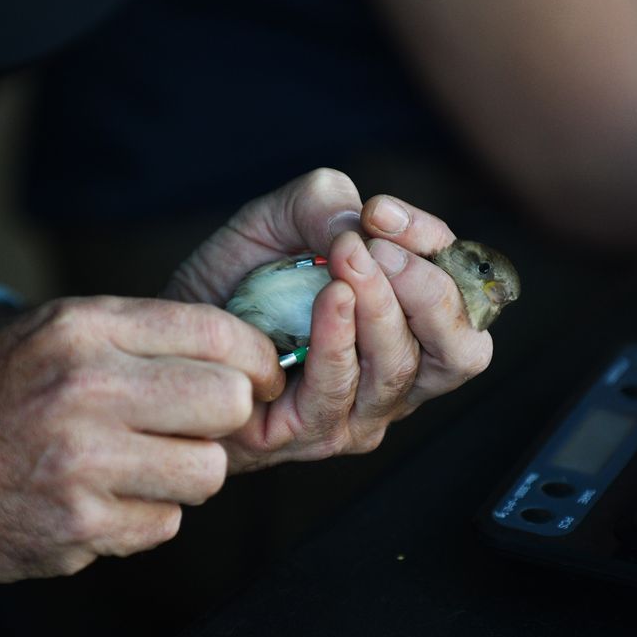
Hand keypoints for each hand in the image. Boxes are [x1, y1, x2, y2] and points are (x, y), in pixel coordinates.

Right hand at [0, 296, 283, 584]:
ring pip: (208, 472)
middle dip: (224, 419)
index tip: (258, 378)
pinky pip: (165, 525)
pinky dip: (144, 518)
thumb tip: (234, 352)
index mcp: (81, 327)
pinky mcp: (78, 527)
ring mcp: (82, 462)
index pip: (219, 332)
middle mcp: (86, 388)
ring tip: (139, 466)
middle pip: (229, 402)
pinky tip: (100, 501)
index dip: (257, 359)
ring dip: (185, 474)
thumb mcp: (44, 335)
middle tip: (195, 427)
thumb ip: (132, 337)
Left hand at [163, 168, 492, 471]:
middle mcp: (397, 373)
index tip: (381, 212)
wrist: (171, 333)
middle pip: (460, 349)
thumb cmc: (235, 282)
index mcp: (412, 323)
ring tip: (346, 260)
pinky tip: (326, 300)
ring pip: (400, 369)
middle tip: (378, 247)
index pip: (464, 295)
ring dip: (378, 307)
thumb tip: (367, 222)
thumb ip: (325, 204)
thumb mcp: (278, 219)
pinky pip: (338, 392)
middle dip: (427, 289)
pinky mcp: (309, 433)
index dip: (436, 249)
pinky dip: (337, 340)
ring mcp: (358, 411)